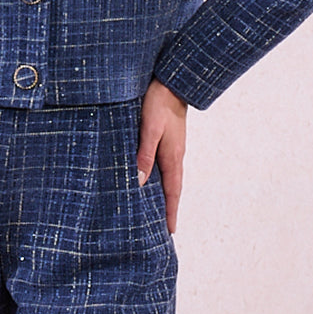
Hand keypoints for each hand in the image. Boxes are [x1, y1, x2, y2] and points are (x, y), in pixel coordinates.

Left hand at [137, 77, 187, 232]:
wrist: (171, 81)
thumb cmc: (159, 103)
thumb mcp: (150, 129)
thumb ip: (144, 154)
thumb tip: (138, 181)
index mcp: (173, 157)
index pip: (172, 192)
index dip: (171, 212)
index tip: (170, 232)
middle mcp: (174, 155)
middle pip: (172, 188)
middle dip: (168, 208)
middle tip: (163, 228)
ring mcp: (171, 148)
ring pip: (167, 177)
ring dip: (163, 194)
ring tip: (155, 210)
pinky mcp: (166, 140)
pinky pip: (162, 165)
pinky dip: (158, 178)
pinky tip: (149, 179)